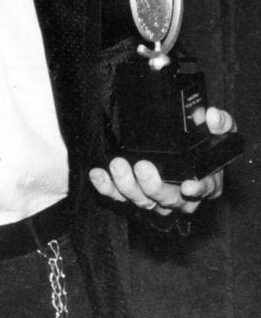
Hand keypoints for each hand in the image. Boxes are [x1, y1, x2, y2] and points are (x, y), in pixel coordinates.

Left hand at [89, 106, 235, 215]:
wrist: (179, 147)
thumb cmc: (200, 142)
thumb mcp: (217, 129)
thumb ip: (220, 122)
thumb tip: (211, 116)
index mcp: (206, 182)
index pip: (204, 189)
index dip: (197, 190)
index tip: (188, 185)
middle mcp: (181, 196)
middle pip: (168, 199)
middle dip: (153, 185)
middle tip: (142, 166)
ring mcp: (156, 198)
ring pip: (143, 201)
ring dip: (127, 186)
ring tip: (118, 165)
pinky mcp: (134, 194)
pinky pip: (119, 196)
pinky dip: (107, 187)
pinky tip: (98, 174)